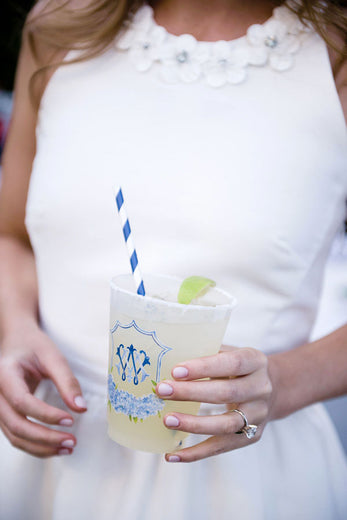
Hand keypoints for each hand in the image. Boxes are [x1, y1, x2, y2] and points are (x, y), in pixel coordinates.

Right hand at [0, 322, 86, 457]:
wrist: (17, 341)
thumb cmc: (34, 346)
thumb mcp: (53, 356)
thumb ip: (67, 381)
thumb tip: (81, 408)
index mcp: (5, 374)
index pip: (22, 402)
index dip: (46, 415)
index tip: (71, 420)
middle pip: (16, 425)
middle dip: (45, 438)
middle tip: (72, 441)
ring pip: (14, 437)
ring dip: (41, 447)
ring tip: (68, 447)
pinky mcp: (5, 415)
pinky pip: (16, 436)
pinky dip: (36, 446)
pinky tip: (56, 447)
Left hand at [156, 347, 272, 462]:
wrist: (273, 388)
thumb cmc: (238, 367)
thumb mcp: (230, 352)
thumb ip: (207, 353)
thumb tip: (168, 359)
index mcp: (255, 361)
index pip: (231, 363)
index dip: (203, 368)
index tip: (175, 371)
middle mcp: (261, 389)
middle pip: (226, 393)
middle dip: (191, 393)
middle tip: (162, 390)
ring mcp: (258, 415)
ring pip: (225, 424)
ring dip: (193, 424)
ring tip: (167, 420)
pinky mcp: (251, 437)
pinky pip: (221, 447)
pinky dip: (195, 453)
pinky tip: (172, 454)